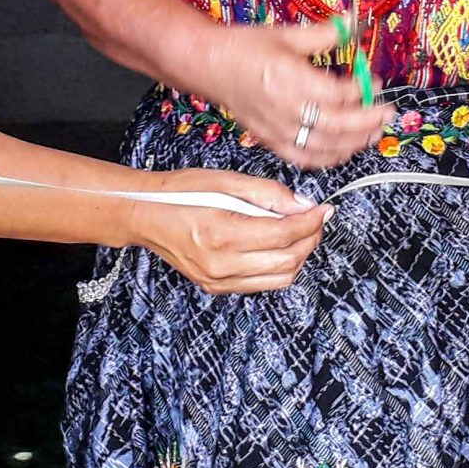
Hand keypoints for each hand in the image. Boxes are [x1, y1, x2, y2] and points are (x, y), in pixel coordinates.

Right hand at [130, 170, 328, 293]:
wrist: (144, 216)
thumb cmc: (178, 193)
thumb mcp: (224, 180)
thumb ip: (267, 193)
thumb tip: (303, 205)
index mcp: (222, 233)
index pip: (284, 234)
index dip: (311, 222)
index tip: (324, 209)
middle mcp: (220, 264)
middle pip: (288, 261)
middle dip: (310, 239)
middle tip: (316, 219)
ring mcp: (218, 280)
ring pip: (279, 279)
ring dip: (298, 256)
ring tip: (300, 233)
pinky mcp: (216, 287)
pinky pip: (261, 284)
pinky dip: (278, 267)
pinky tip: (277, 247)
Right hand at [203, 20, 386, 169]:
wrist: (210, 66)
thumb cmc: (243, 48)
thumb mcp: (287, 35)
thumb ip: (324, 34)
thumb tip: (351, 23)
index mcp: (290, 79)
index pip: (338, 94)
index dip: (361, 90)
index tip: (374, 82)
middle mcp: (286, 109)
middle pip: (338, 125)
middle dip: (368, 121)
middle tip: (387, 113)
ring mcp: (278, 129)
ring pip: (325, 146)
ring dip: (355, 143)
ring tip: (374, 133)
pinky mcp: (271, 140)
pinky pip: (305, 158)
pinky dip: (328, 159)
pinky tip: (345, 151)